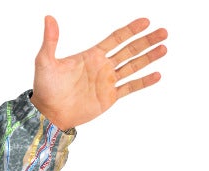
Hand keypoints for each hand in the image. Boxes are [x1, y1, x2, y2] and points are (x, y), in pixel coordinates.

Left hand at [31, 15, 167, 129]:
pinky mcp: (108, 98)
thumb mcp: (45, 62)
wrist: (48, 114)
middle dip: (146, 41)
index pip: (116, 38)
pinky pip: (129, 88)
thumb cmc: (45, 88)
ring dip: (149, 57)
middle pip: (130, 50)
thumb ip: (50, 40)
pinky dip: (143, 82)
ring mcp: (107, 82)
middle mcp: (102, 66)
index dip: (131, 29)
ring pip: (133, 66)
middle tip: (164, 32)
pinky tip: (157, 75)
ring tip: (164, 48)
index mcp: (92, 55)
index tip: (146, 21)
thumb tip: (48, 17)